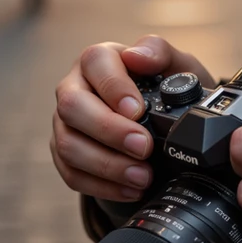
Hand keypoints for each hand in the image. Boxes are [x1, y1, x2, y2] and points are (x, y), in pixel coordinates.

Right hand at [51, 35, 214, 202]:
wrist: (162, 121)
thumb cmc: (165, 88)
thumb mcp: (176, 65)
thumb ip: (160, 52)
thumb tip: (139, 56)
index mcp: (99, 60)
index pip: (95, 64)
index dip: (114, 87)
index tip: (138, 110)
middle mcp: (75, 87)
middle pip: (71, 106)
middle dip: (109, 130)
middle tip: (144, 147)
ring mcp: (65, 123)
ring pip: (68, 144)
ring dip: (107, 165)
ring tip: (142, 176)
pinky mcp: (65, 153)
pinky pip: (71, 173)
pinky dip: (102, 186)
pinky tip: (130, 189)